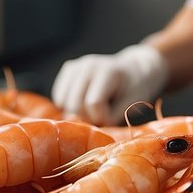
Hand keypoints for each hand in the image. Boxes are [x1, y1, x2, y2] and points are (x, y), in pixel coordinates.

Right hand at [51, 43, 168, 124]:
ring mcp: (76, 65)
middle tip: (101, 116)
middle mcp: (88, 64)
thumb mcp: (130, 104)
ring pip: (63, 102)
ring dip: (77, 112)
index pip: (93, 103)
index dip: (102, 117)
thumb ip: (110, 116)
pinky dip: (68, 105)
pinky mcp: (68, 69)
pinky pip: (59, 96)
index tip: (112, 118)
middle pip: (75, 104)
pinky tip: (82, 103)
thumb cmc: (134, 89)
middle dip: (88, 117)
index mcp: (108, 71)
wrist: (132, 70)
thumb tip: (87, 128)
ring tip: (93, 110)